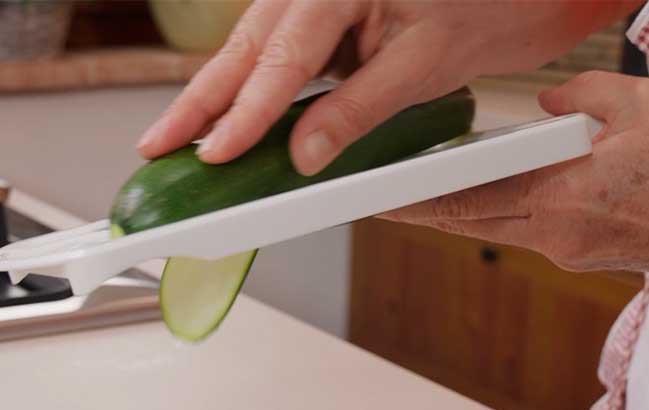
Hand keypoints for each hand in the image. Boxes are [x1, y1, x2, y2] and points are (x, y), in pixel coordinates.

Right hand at [137, 0, 637, 174]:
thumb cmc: (490, 5)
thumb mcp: (425, 64)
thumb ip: (358, 109)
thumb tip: (304, 156)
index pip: (283, 55)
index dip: (244, 111)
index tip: (213, 151)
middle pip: (248, 45)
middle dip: (202, 100)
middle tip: (158, 144)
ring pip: (255, 47)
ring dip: (219, 95)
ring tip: (180, 136)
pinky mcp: (327, 10)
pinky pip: (280, 49)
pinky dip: (255, 86)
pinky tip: (232, 115)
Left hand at [384, 71, 648, 284]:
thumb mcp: (641, 105)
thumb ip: (581, 96)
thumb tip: (544, 104)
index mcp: (563, 193)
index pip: (471, 197)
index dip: (418, 201)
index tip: (379, 200)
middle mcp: (555, 232)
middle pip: (469, 223)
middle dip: (420, 213)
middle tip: (377, 203)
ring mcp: (565, 251)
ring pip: (493, 229)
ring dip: (456, 213)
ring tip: (420, 195)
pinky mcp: (578, 257)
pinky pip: (524, 231)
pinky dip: (498, 214)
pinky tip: (486, 196)